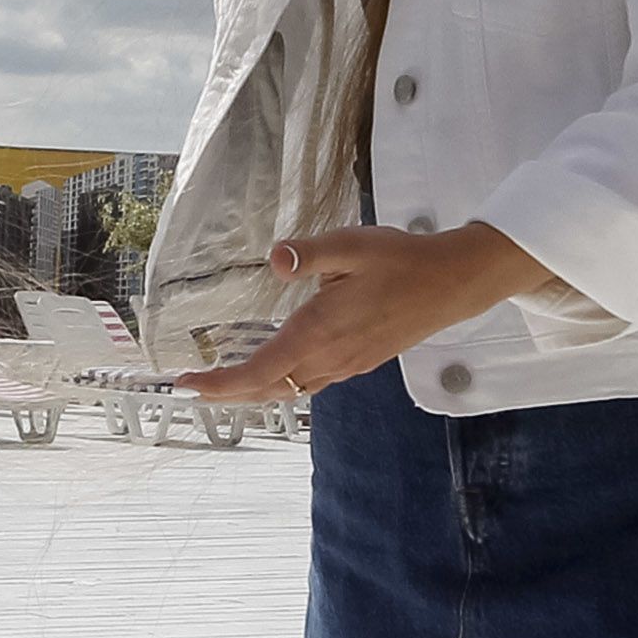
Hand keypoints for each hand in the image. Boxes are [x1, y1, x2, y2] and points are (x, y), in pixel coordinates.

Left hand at [181, 222, 551, 399]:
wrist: (452, 283)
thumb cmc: (401, 260)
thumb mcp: (352, 246)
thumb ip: (310, 254)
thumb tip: (275, 258)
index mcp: (319, 333)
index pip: (259, 371)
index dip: (220, 384)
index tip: (185, 385)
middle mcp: (329, 357)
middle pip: (268, 388)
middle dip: (227, 391)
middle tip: (191, 388)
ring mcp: (347, 364)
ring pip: (290, 389)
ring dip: (254, 389)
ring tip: (223, 382)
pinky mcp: (359, 360)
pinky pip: (310, 382)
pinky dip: (281, 382)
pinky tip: (275, 369)